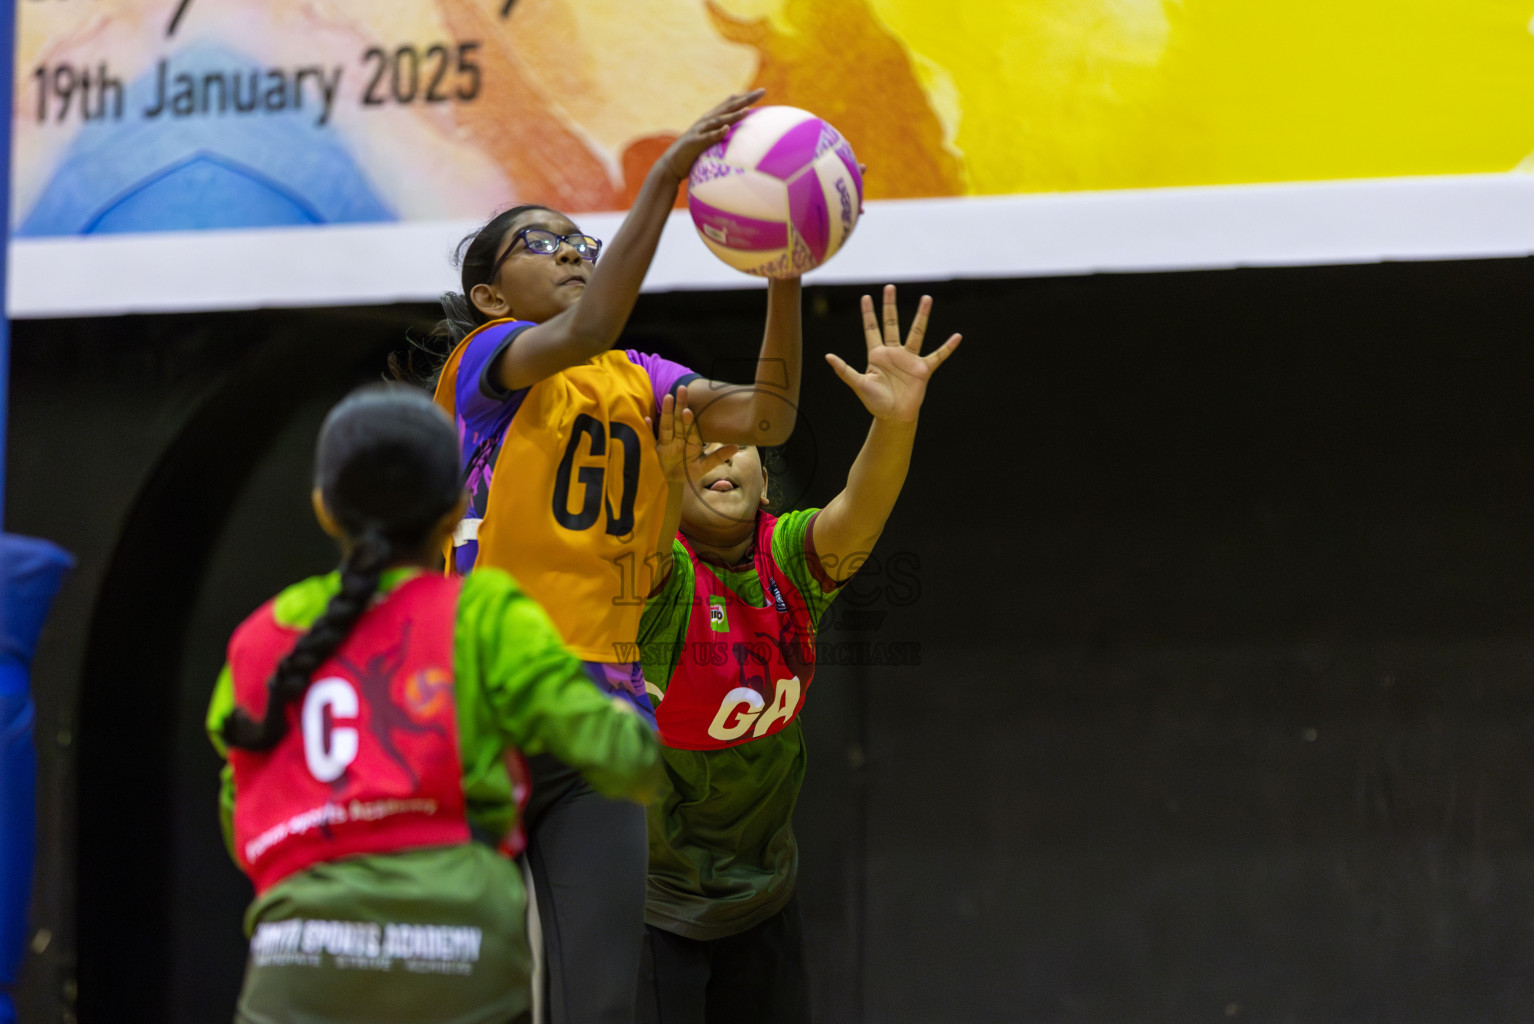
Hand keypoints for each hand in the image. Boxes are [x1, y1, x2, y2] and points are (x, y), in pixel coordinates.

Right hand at [650, 385, 738, 483]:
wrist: (669, 482)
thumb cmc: (687, 472)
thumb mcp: (703, 467)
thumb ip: (718, 457)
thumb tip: (736, 446)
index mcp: (691, 441)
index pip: (691, 429)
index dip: (689, 421)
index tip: (689, 411)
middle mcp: (678, 438)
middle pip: (679, 421)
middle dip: (679, 406)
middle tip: (682, 389)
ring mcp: (665, 443)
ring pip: (666, 426)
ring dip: (666, 412)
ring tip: (668, 398)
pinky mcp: (653, 448)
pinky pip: (650, 437)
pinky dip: (648, 429)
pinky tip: (646, 419)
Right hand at [660, 89, 765, 181]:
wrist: (672, 163)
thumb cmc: (694, 151)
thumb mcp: (709, 137)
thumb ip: (720, 128)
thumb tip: (734, 125)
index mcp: (711, 118)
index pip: (730, 104)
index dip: (745, 97)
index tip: (762, 91)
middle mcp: (707, 121)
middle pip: (729, 107)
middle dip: (745, 99)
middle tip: (762, 92)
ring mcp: (700, 131)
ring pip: (719, 120)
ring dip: (734, 115)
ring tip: (747, 110)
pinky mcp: (695, 143)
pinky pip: (707, 138)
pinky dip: (717, 133)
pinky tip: (726, 129)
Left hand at [825, 285, 960, 422]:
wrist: (894, 417)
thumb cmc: (875, 402)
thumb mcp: (859, 384)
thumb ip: (845, 370)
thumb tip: (828, 356)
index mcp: (877, 355)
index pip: (872, 329)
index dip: (868, 313)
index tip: (866, 297)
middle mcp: (894, 353)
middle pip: (892, 323)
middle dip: (890, 306)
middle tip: (890, 287)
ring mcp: (909, 359)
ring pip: (916, 333)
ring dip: (922, 316)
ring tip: (927, 298)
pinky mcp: (923, 369)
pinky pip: (937, 356)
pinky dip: (947, 347)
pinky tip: (957, 337)